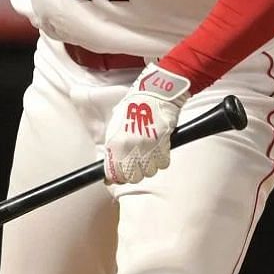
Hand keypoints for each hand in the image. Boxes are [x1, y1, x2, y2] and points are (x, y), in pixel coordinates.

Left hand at [103, 66, 191, 184]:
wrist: (154, 95)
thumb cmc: (132, 109)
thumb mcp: (114, 127)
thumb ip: (112, 149)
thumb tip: (110, 170)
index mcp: (115, 143)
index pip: (113, 173)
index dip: (116, 178)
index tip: (117, 178)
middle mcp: (131, 147)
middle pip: (133, 177)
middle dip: (133, 174)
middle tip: (135, 165)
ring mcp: (148, 147)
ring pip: (149, 173)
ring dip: (148, 167)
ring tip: (147, 154)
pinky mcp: (164, 145)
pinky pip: (163, 164)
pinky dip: (161, 161)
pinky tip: (158, 150)